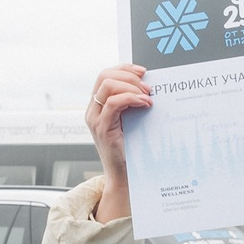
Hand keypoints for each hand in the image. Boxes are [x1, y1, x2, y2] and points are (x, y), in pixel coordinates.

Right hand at [84, 64, 152, 223]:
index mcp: (98, 105)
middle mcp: (93, 110)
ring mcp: (95, 119)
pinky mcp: (102, 128)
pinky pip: (113, 103)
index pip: (106, 75)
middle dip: (129, 75)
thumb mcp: (131, 121)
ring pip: (107, 86)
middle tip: (148, 87)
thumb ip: (133, 103)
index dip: (124, 68)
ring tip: (147, 96)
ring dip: (131, 86)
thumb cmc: (131, 150)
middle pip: (104, 76)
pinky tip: (145, 104)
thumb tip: (150, 85)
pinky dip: (131, 99)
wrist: (125, 176)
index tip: (144, 71)